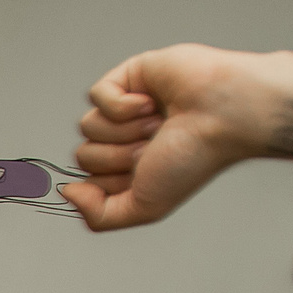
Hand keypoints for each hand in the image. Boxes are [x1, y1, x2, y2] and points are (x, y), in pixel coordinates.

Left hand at [58, 44, 263, 231]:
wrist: (224, 116)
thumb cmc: (195, 158)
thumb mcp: (145, 206)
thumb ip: (100, 216)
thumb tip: (68, 192)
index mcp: (130, 169)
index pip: (89, 181)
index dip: (113, 181)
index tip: (147, 172)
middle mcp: (126, 139)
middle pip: (84, 154)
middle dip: (119, 156)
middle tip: (156, 146)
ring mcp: (126, 107)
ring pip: (87, 126)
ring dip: (124, 131)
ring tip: (159, 124)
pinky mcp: (129, 76)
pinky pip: (96, 95)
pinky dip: (121, 105)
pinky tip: (151, 103)